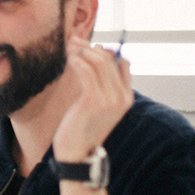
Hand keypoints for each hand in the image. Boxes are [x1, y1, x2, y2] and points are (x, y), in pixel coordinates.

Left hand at [53, 36, 132, 161]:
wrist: (76, 154)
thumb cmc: (81, 129)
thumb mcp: (95, 107)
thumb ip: (99, 88)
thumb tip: (94, 63)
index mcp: (126, 98)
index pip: (122, 64)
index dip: (106, 51)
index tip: (89, 46)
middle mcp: (121, 97)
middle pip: (110, 60)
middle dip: (90, 46)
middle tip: (73, 39)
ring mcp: (110, 99)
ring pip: (99, 62)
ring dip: (81, 50)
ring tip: (68, 45)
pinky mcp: (93, 100)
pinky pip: (87, 72)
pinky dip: (77, 60)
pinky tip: (69, 57)